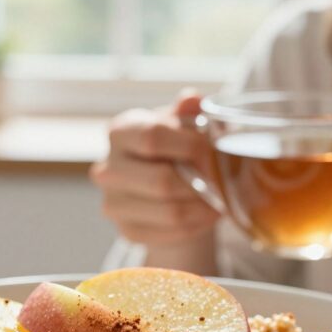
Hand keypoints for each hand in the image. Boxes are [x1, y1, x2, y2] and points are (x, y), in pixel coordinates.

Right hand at [92, 93, 219, 267]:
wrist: (166, 189)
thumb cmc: (176, 150)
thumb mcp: (183, 126)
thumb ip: (188, 112)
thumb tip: (192, 98)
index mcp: (121, 131)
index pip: (152, 137)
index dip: (189, 147)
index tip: (214, 154)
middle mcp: (107, 168)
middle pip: (161, 181)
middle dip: (201, 184)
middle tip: (224, 184)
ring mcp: (112, 203)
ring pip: (169, 212)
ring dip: (204, 209)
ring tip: (221, 201)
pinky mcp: (126, 231)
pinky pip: (170, 233)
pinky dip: (197, 226)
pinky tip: (208, 215)